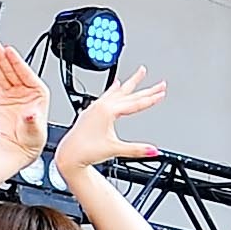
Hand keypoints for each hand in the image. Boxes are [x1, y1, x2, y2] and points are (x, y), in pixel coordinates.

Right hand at [0, 40, 51, 159]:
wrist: (18, 148)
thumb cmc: (31, 139)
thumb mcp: (35, 129)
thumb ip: (32, 120)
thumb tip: (31, 114)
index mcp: (38, 93)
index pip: (26, 73)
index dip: (17, 62)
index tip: (10, 51)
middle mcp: (25, 89)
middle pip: (13, 69)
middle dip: (4, 57)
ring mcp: (13, 91)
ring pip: (4, 72)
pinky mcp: (2, 96)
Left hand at [54, 69, 168, 175]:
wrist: (68, 155)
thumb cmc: (86, 151)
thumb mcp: (115, 149)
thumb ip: (136, 149)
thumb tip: (153, 150)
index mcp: (107, 112)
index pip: (135, 103)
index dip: (151, 99)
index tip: (162, 93)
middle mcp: (101, 106)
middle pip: (129, 95)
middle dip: (146, 89)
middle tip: (160, 84)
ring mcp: (95, 107)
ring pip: (117, 92)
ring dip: (130, 84)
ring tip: (139, 74)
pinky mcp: (91, 111)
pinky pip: (106, 96)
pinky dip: (113, 89)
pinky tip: (116, 84)